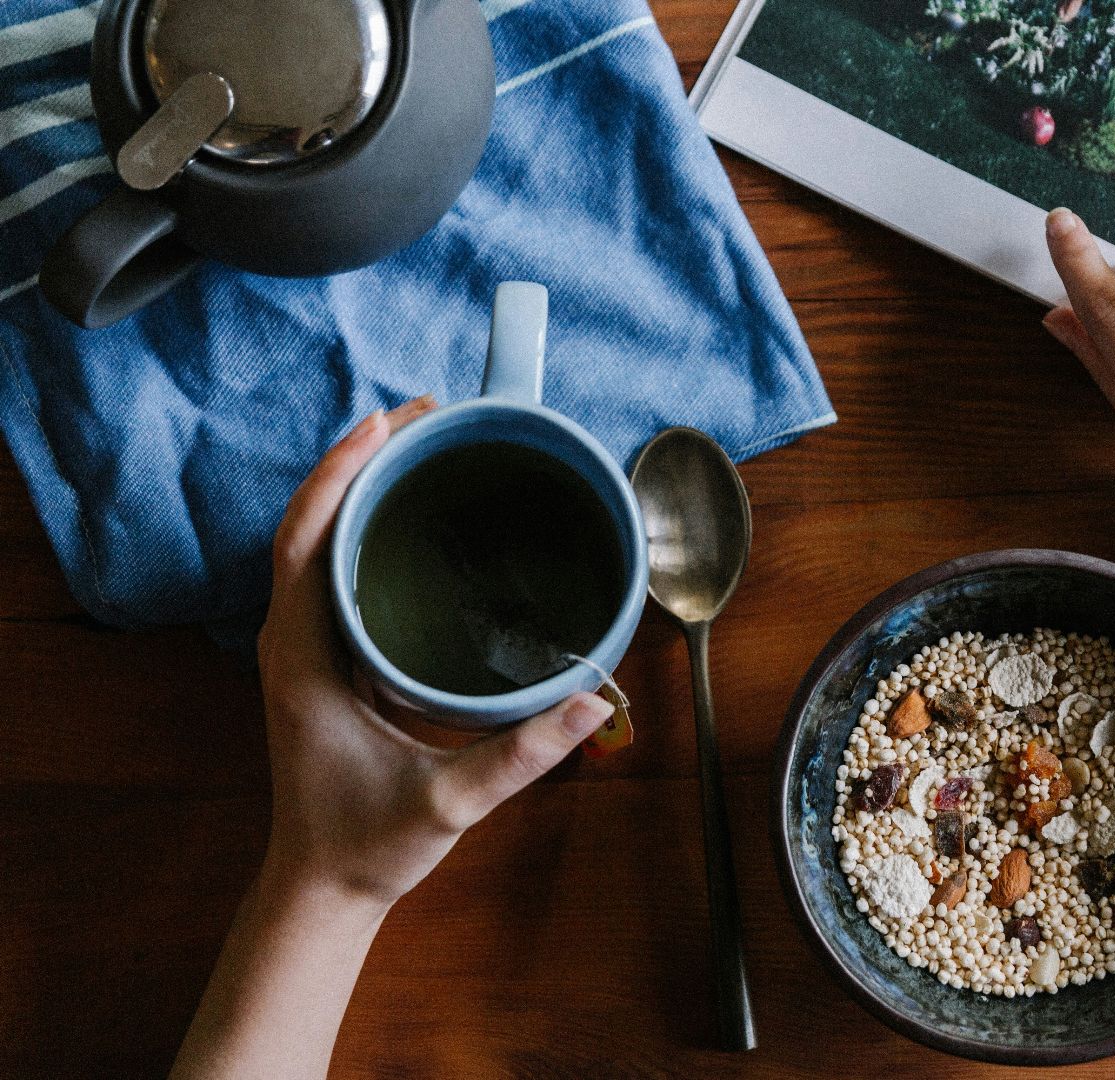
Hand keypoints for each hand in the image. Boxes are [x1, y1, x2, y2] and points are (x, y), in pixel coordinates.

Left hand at [254, 397, 612, 907]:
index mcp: (304, 659)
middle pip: (311, 523)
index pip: (304, 542)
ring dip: (363, 486)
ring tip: (424, 443)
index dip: (339, 474)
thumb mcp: (448, 802)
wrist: (322, 888)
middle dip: (361, 459)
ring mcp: (306, 648)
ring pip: (319, 542)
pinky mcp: (326, 659)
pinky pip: (335, 571)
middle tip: (428, 414)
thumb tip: (593, 700)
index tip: (386, 422)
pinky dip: (367, 526)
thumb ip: (520, 754)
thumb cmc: (368, 845)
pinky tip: (414, 515)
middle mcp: (295, 641)